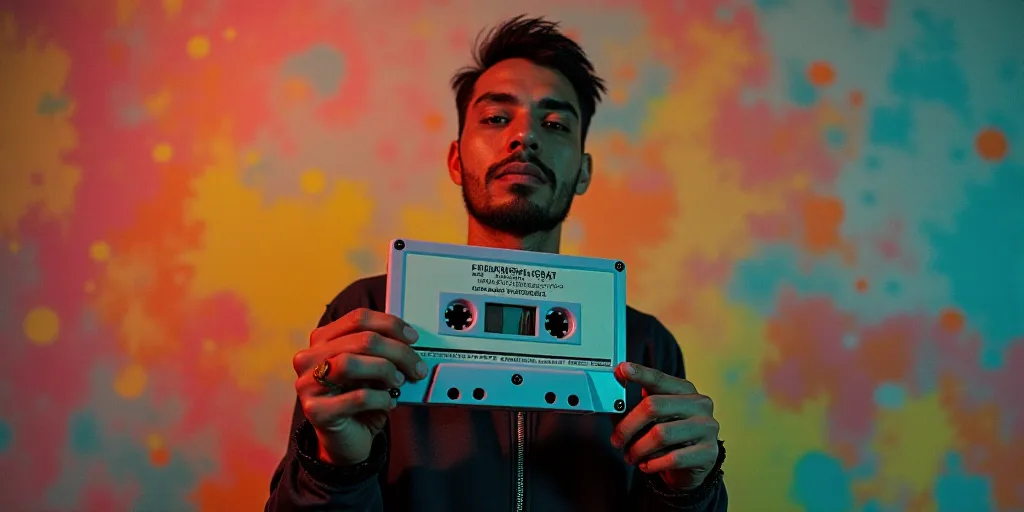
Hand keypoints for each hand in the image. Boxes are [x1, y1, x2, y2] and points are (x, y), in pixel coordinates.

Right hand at [292, 308, 427, 465]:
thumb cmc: (358, 402)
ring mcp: (308, 385)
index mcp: (322, 340)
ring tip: (398, 382)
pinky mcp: (316, 411)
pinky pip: (357, 397)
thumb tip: (409, 342)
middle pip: (361, 340)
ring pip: (351, 363)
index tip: (412, 337)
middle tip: (417, 367)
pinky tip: (388, 402)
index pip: (358, 319)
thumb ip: (381, 351)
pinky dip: (381, 398)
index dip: (390, 324)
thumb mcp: (370, 369)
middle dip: (398, 351)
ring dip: (385, 371)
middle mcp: (309, 359)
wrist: (346, 441)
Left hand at [611, 362, 719, 491]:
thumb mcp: (652, 418)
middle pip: (653, 406)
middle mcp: (699, 404)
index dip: (640, 374)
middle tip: (616, 439)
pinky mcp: (708, 452)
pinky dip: (653, 464)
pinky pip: (672, 458)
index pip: (659, 379)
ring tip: (631, 455)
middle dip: (628, 425)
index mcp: (685, 390)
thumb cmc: (669, 437)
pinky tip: (647, 465)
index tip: (622, 369)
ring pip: (660, 434)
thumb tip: (611, 403)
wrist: (692, 466)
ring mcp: (707, 428)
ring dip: (638, 448)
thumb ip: (634, 408)